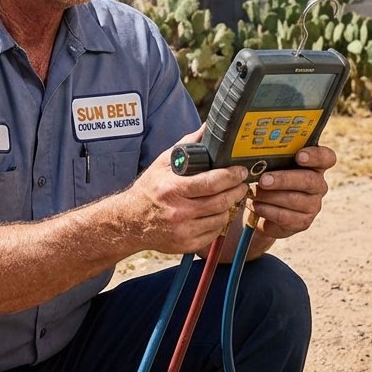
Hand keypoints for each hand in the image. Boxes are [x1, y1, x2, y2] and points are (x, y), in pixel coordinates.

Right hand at [118, 127, 249, 254]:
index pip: (211, 183)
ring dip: (229, 206)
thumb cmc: (150, 189)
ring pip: (221, 218)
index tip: (240, 171)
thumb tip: (208, 127)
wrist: (130, 221)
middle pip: (221, 202)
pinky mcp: (186, 245)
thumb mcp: (163, 163)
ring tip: (228, 196)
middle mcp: (178, 211)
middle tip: (241, 183)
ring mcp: (183, 231)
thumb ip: (188, 144)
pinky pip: (214, 232)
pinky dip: (219, 222)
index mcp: (172, 188)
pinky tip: (215, 212)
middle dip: (237, 191)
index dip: (231, 176)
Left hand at [247, 145, 336, 238]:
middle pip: (309, 180)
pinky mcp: (303, 222)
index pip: (327, 158)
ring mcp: (313, 205)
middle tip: (264, 180)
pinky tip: (257, 206)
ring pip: (295, 199)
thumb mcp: (271, 166)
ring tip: (254, 194)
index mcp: (314, 165)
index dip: (315, 156)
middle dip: (284, 179)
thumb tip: (256, 158)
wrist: (261, 210)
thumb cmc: (268, 179)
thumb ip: (272, 159)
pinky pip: (286, 217)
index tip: (299, 156)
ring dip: (271, 196)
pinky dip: (268, 211)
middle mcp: (318, 184)